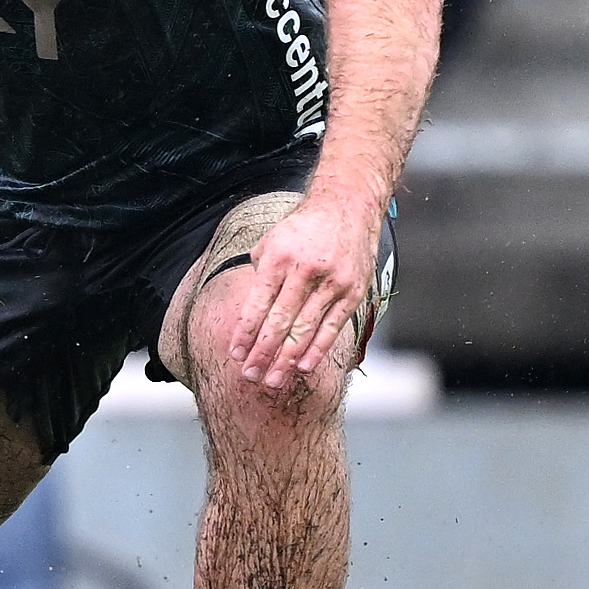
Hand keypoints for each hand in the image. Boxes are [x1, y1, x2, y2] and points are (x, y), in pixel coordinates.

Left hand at [225, 196, 380, 391]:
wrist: (347, 208)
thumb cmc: (301, 230)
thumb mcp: (270, 243)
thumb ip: (260, 276)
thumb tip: (251, 313)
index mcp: (279, 258)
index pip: (258, 304)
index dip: (245, 332)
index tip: (235, 354)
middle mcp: (306, 271)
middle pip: (280, 322)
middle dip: (263, 353)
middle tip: (250, 377)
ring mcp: (333, 283)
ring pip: (306, 330)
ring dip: (287, 359)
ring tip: (272, 380)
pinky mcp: (353, 292)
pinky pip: (332, 327)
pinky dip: (317, 349)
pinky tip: (302, 367)